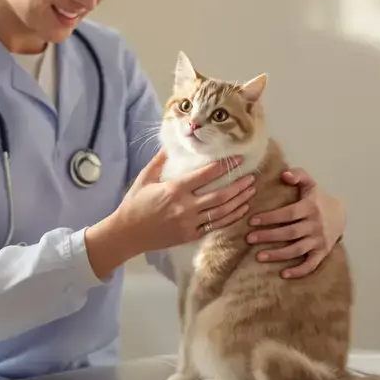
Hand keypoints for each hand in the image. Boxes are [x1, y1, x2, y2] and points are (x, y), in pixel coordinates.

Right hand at [114, 150, 256, 253]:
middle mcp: (186, 207)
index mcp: (175, 190)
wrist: (127, 233)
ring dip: (239, 202)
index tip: (238, 160)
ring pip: (222, 212)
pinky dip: (230, 218)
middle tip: (252, 177)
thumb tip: (170, 144)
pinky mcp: (190, 235)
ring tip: (251, 192)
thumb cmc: (135, 203)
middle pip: (220, 196)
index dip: (224, 167)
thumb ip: (160, 161)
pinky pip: (215, 226)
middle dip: (239, 186)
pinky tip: (241, 210)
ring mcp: (190, 223)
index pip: (206, 176)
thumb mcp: (145, 178)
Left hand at [246, 168, 345, 278]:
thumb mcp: (310, 183)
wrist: (341, 214)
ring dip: (278, 255)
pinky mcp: (322, 252)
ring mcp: (319, 240)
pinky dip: (299, 271)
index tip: (252, 221)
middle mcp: (316, 225)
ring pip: (297, 250)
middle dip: (269, 236)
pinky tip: (283, 274)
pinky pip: (311, 265)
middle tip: (249, 239)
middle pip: (290, 233)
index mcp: (311, 207)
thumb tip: (284, 175)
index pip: (288, 213)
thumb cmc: (318, 198)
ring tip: (259, 257)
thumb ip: (298, 175)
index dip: (270, 217)